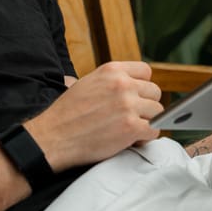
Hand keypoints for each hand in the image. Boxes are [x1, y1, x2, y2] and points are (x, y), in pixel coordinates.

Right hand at [24, 61, 162, 170]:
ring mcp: (128, 105)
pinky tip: (131, 140)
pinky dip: (145, 138)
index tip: (136, 97)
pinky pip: (154, 130)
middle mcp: (122, 84)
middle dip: (146, 106)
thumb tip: (129, 85)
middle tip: (132, 117)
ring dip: (147, 122)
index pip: (146, 71)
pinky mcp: (131, 127)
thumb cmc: (67, 113)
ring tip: (130, 130)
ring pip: (158, 112)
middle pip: (155, 92)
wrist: (54, 136)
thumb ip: (111, 81)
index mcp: (112, 70)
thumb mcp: (87, 83)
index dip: (142, 86)